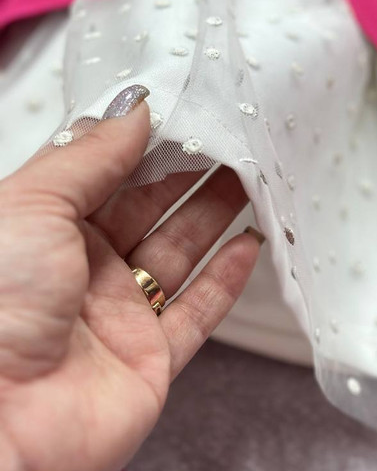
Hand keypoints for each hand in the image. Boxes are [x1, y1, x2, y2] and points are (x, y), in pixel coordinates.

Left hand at [0, 86, 260, 470]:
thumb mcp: (32, 203)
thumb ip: (90, 156)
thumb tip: (134, 110)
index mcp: (43, 228)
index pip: (106, 175)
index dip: (146, 145)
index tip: (186, 114)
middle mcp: (81, 270)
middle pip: (148, 210)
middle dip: (188, 173)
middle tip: (230, 139)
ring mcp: (118, 316)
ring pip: (179, 253)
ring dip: (214, 215)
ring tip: (251, 176)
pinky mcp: (149, 361)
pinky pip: (197, 313)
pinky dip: (226, 280)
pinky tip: (249, 244)